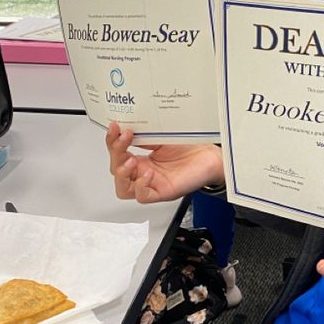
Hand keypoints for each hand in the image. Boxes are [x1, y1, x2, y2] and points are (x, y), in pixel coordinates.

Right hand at [106, 122, 224, 203]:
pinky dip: (140, 186)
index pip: (117, 154)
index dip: (112, 142)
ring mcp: (152, 184)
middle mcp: (144, 172)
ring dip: (121, 174)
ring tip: (130, 160)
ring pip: (123, 189)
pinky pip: (143, 197)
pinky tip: (148, 173)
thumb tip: (125, 127)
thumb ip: (143, 135)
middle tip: (124, 138)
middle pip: (116, 170)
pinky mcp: (163, 193)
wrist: (210, 155)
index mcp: (142, 159)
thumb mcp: (161, 136)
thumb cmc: (190, 147)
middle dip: (115, 153)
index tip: (115, 126)